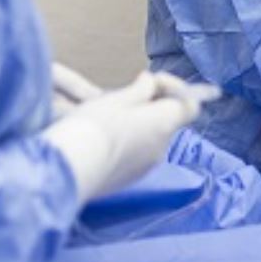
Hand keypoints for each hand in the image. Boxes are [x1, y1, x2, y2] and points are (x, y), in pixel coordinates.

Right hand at [42, 72, 215, 202]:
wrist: (71, 168)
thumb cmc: (95, 126)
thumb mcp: (117, 99)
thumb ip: (140, 90)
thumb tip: (151, 82)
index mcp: (164, 123)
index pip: (190, 106)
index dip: (176, 90)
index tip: (153, 83)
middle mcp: (162, 147)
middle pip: (167, 121)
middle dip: (152, 107)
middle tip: (126, 97)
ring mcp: (146, 167)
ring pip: (150, 139)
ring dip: (138, 126)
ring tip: (109, 119)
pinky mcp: (129, 179)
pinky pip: (136, 156)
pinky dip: (128, 144)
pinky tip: (104, 139)